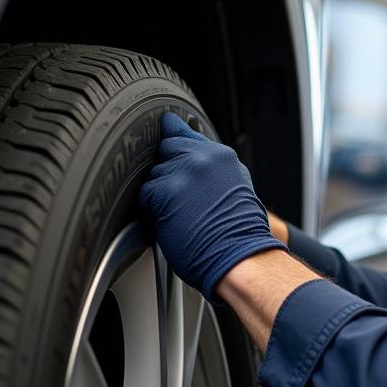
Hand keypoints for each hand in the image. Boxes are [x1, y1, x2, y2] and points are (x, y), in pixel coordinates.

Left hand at [139, 113, 285, 300]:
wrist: (240, 256)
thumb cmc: (239, 232)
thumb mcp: (235, 186)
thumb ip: (213, 165)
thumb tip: (192, 151)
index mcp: (221, 155)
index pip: (184, 132)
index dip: (172, 137)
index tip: (166, 130)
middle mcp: (204, 157)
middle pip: (165, 149)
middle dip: (168, 170)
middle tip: (181, 196)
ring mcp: (185, 172)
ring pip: (154, 173)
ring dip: (160, 192)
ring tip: (182, 213)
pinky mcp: (167, 191)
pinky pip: (146, 194)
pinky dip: (153, 209)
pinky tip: (172, 221)